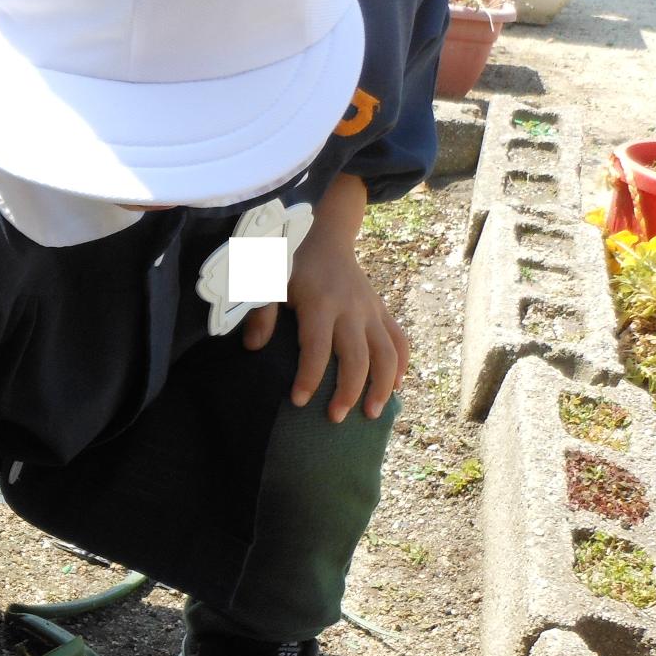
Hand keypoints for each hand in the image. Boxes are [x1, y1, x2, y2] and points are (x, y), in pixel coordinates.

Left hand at [241, 176, 408, 421]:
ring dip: (383, 385)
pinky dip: (402, 365)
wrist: (325, 236)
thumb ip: (260, 312)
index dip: (309, 377)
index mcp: (320, 303)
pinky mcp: (381, 311)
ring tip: (372, 414)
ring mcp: (371, 310)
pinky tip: (395, 388)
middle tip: (334, 419)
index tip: (298, 402)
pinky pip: (400, 340)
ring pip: (388, 352)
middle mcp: (351, 309)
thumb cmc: (289, 262)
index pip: (317, 348)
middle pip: (358, 357)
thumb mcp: (266, 280)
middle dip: (349, 391)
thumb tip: (253, 347)